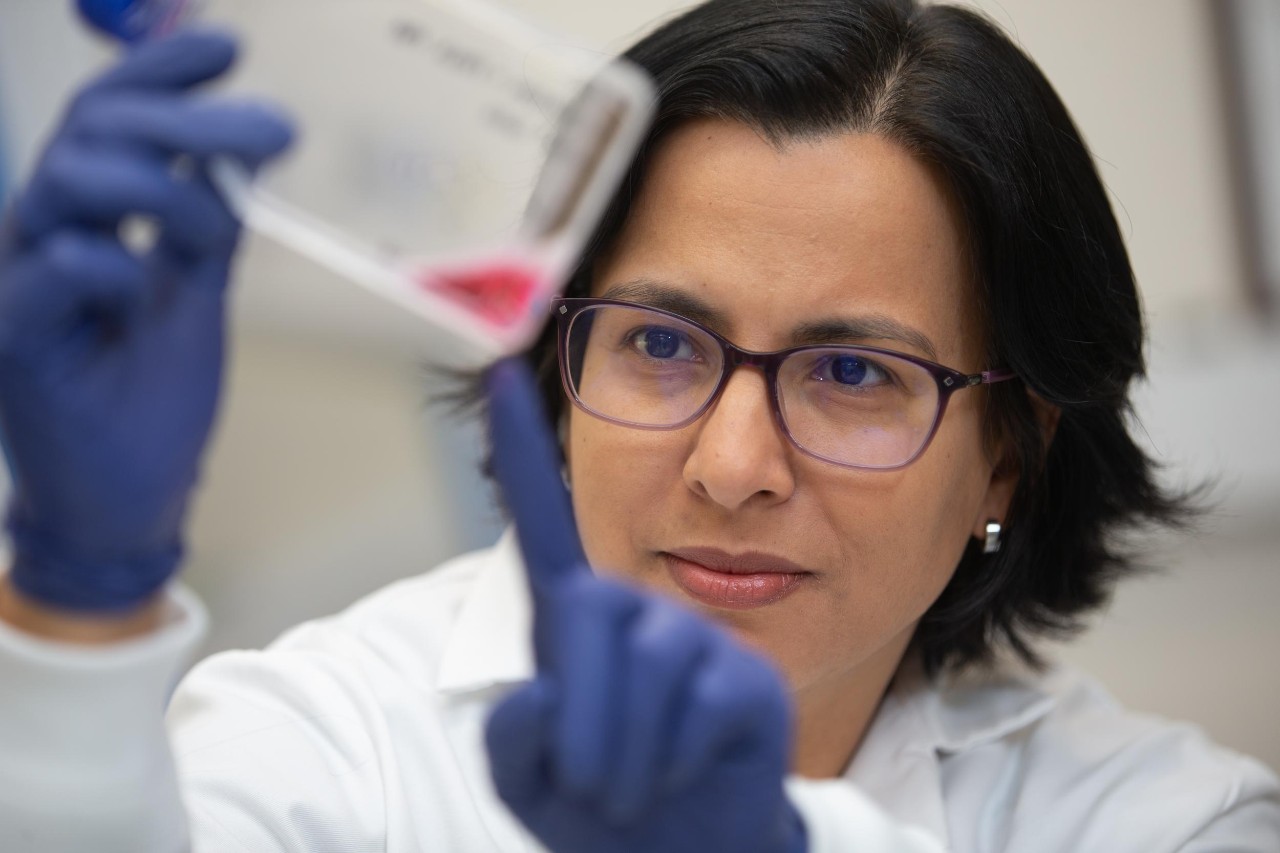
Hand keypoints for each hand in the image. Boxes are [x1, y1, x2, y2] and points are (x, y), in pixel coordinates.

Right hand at [0, 30, 292, 611]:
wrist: (126, 498)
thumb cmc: (151, 397)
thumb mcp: (194, 295)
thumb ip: (205, 226)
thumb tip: (238, 156)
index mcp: (83, 219)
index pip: (107, 117)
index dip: (159, 72)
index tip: (229, 44)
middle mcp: (42, 235)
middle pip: (94, 131)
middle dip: (186, 117)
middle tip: (276, 130)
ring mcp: (22, 282)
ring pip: (69, 180)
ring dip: (160, 185)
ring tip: (211, 231)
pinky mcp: (17, 339)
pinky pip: (59, 266)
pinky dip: (114, 265)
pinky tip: (146, 291)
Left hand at [483, 358, 806, 852]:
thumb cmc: (603, 808)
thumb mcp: (531, 782)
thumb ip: (514, 740)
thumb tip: (542, 691)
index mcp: (575, 623)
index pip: (541, 527)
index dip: (519, 452)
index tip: (500, 374)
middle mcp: (636, 614)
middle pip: (594, 611)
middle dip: (584, 717)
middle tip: (593, 782)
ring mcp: (697, 640)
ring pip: (651, 660)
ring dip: (627, 753)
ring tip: (637, 785)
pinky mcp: (744, 680)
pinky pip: (703, 702)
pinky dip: (677, 759)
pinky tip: (689, 771)